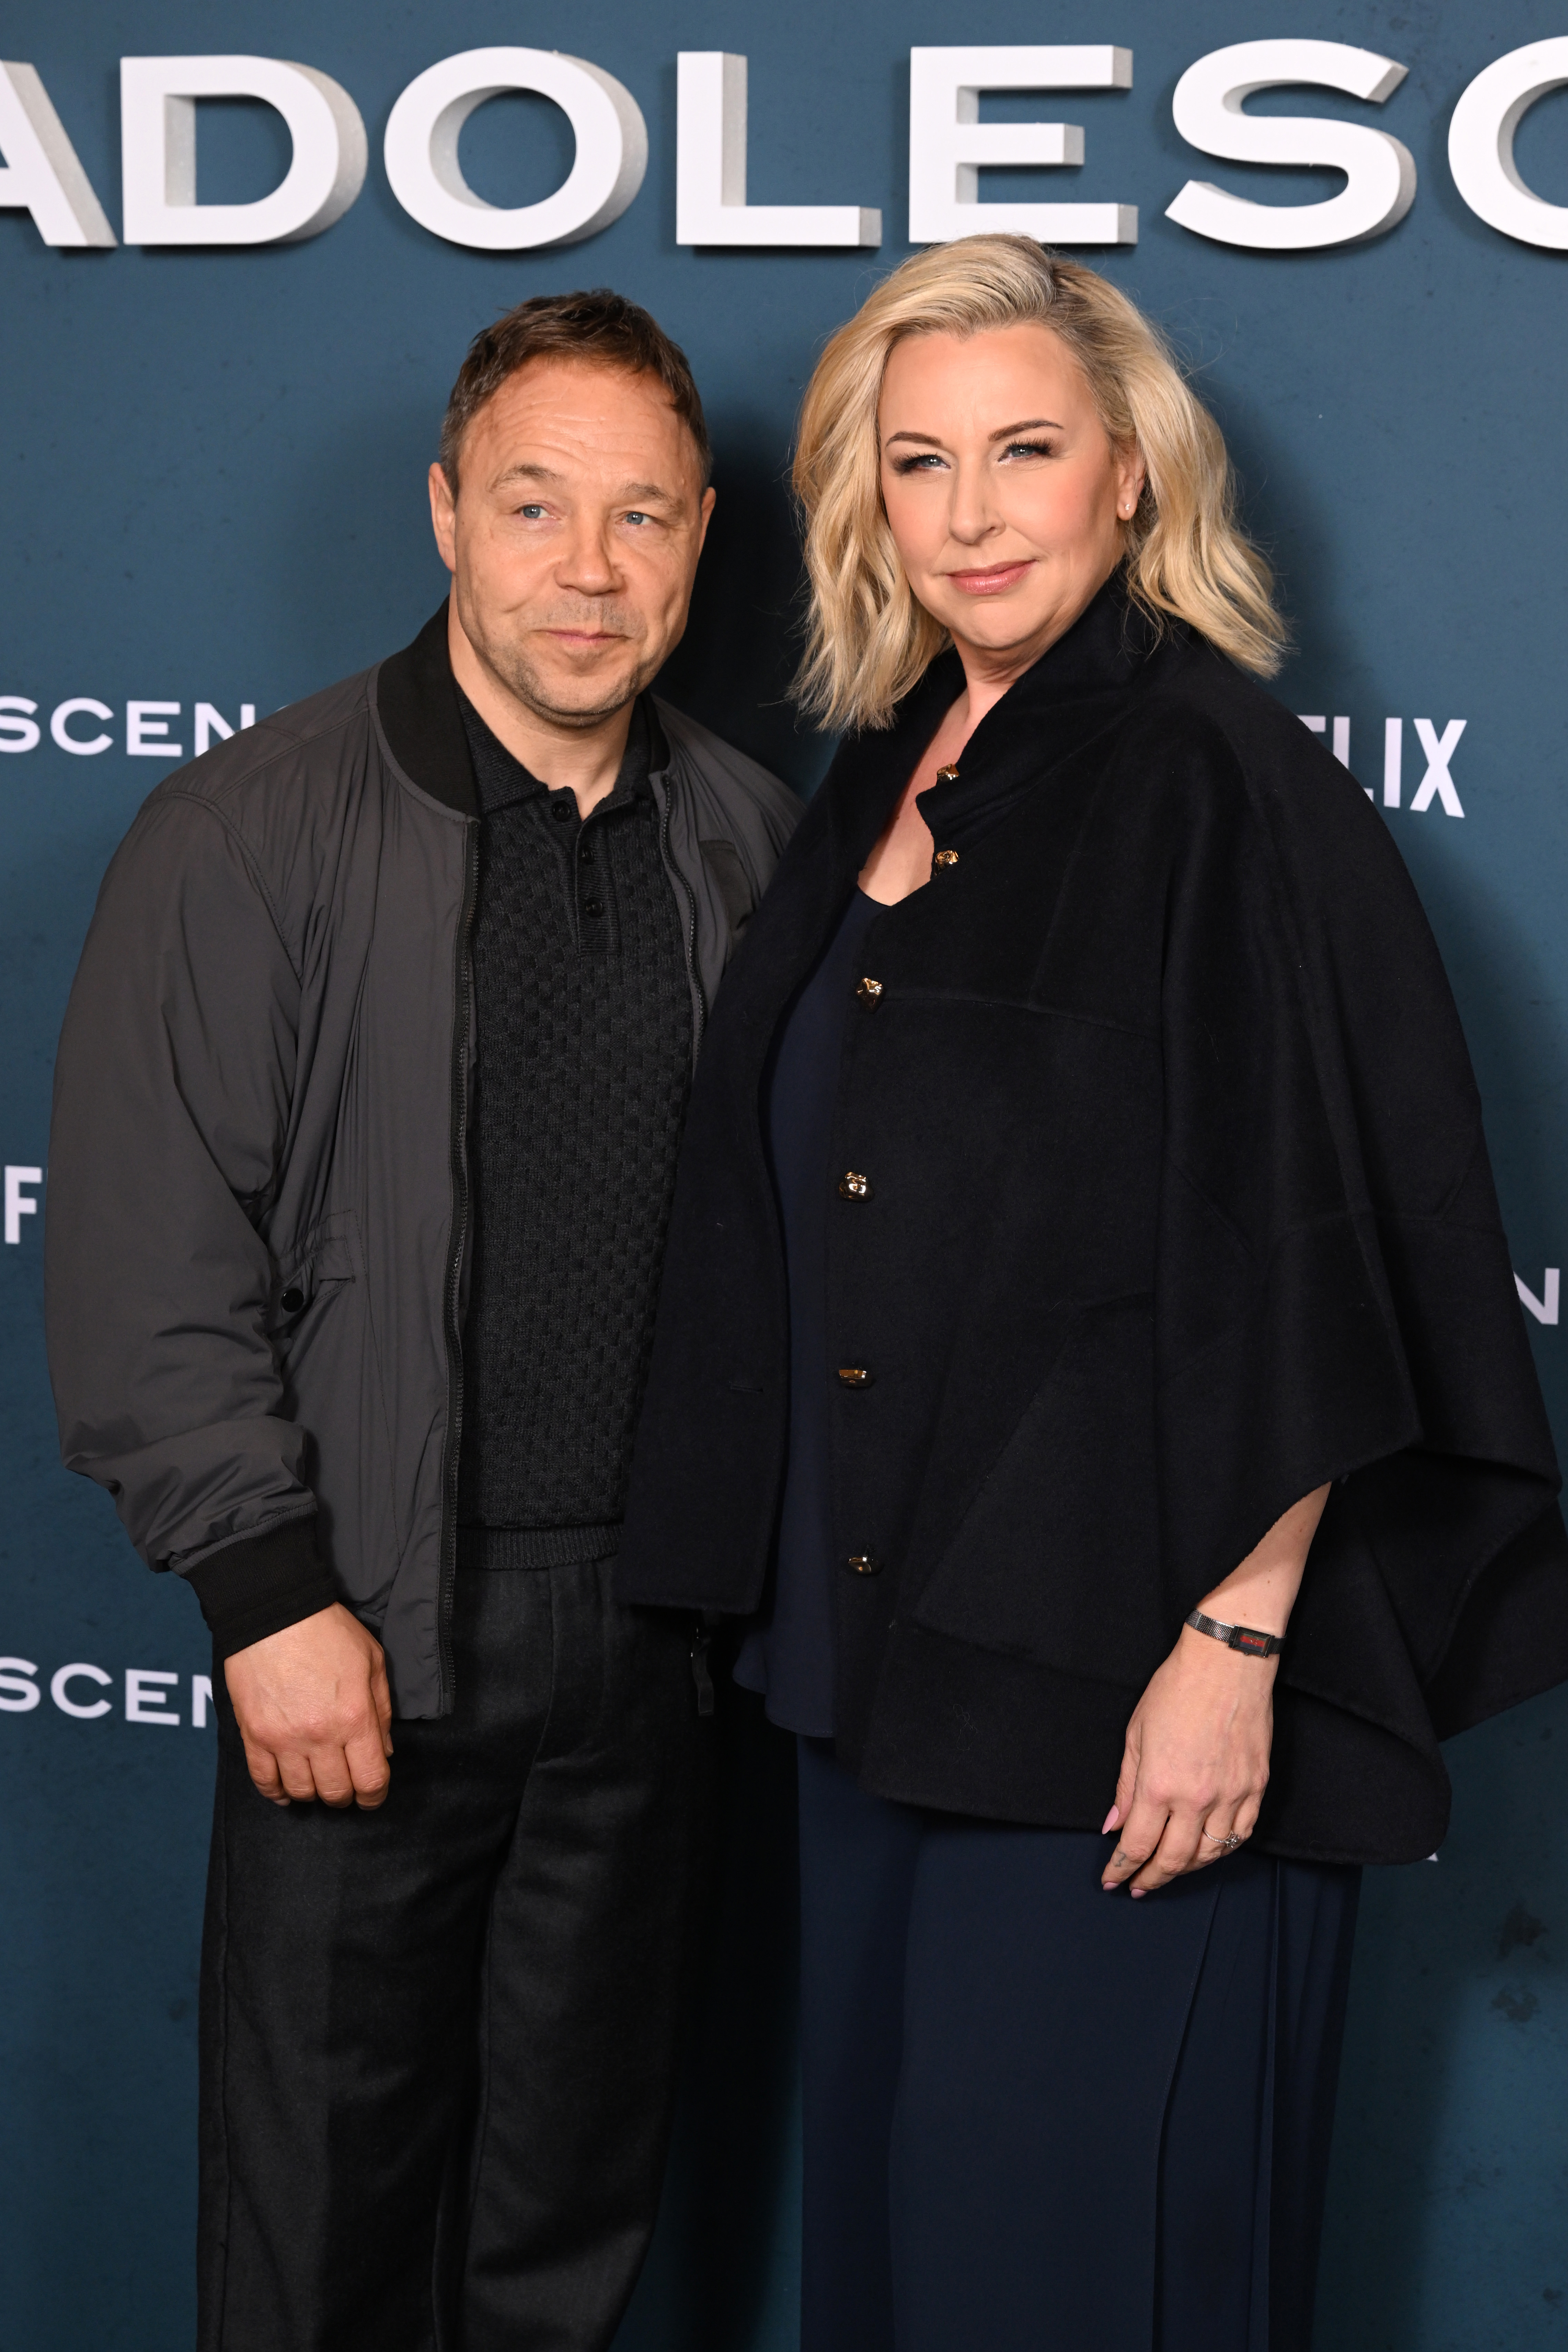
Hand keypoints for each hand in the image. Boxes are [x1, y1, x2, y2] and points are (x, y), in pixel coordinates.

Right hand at [224, 1603, 393, 1808]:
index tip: (373, 1796)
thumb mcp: (372, 1661)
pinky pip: (264, 1781)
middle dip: (346, 1795)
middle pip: (336, 1792)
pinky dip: (276, 1793)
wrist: (275, 1612)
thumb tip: (383, 1751)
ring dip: (313, 1792)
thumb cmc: (328, 1631)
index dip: (375, 1796)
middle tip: (346, 1784)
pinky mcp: (254, 1735)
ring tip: (317, 1779)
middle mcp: (320, 1735)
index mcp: (354, 1718)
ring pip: (301, 1791)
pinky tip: (285, 1790)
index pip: (371, 1779)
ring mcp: (283, 1739)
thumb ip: (382, 1710)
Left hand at [1099, 1625, 1274, 1895]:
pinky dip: (1223, 1849)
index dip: (1122, 1868)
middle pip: (1174, 1859)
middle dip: (1152, 1878)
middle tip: (1138, 1886)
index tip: (1112, 1880)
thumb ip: (1126, 1786)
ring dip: (1186, 1869)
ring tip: (1169, 1871)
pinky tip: (1208, 1850)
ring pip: (1210, 1853)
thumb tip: (1114, 1824)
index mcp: (1160, 1784)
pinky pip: (1242, 1834)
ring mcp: (1232, 1795)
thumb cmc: (1176, 1690)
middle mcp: (1197, 1797)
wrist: (1227, 1664)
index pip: (1137, 1844)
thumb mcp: (1135, 1734)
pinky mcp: (1256, 1787)